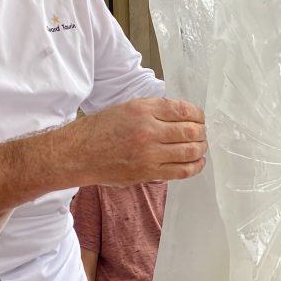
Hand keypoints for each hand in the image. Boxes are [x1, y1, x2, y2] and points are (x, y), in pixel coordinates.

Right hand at [75, 98, 206, 184]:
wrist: (79, 153)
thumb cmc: (101, 130)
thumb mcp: (127, 108)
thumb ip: (155, 111)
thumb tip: (182, 117)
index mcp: (143, 109)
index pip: (183, 110)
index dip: (198, 115)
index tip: (200, 118)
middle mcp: (148, 130)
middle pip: (191, 131)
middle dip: (201, 132)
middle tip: (202, 133)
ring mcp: (149, 154)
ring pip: (190, 151)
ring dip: (201, 149)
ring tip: (200, 147)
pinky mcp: (149, 173)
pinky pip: (181, 171)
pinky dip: (195, 166)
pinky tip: (197, 162)